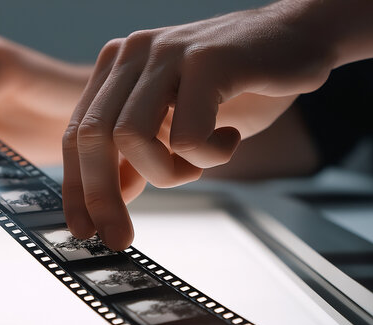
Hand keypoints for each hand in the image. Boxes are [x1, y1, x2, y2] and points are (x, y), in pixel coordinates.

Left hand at [62, 2, 339, 249]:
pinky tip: (230, 136)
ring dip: (167, 172)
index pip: (77, 133)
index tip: (82, 229)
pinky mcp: (205, 60)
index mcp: (117, 69)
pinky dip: (211, 155)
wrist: (296, 40)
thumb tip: (114, 196)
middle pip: (92, 137)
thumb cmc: (235, 87)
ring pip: (131, 137)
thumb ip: (139, 153)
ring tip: (199, 164)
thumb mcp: (174, 124)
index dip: (76, 186)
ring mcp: (165, 53)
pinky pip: (187, 137)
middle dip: (103, 198)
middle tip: (120, 237)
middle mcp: (132, 54)